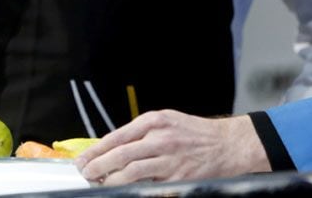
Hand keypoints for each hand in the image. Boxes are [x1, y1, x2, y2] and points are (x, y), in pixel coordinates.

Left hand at [75, 109, 270, 185]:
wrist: (227, 145)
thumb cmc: (195, 133)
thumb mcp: (167, 121)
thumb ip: (143, 132)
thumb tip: (115, 147)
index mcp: (155, 120)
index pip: (118, 136)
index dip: (98, 149)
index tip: (84, 158)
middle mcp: (160, 137)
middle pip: (120, 154)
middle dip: (98, 166)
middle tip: (85, 174)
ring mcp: (169, 159)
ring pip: (131, 172)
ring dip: (112, 180)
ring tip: (99, 184)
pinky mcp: (178, 178)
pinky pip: (150, 186)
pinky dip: (135, 189)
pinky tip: (124, 191)